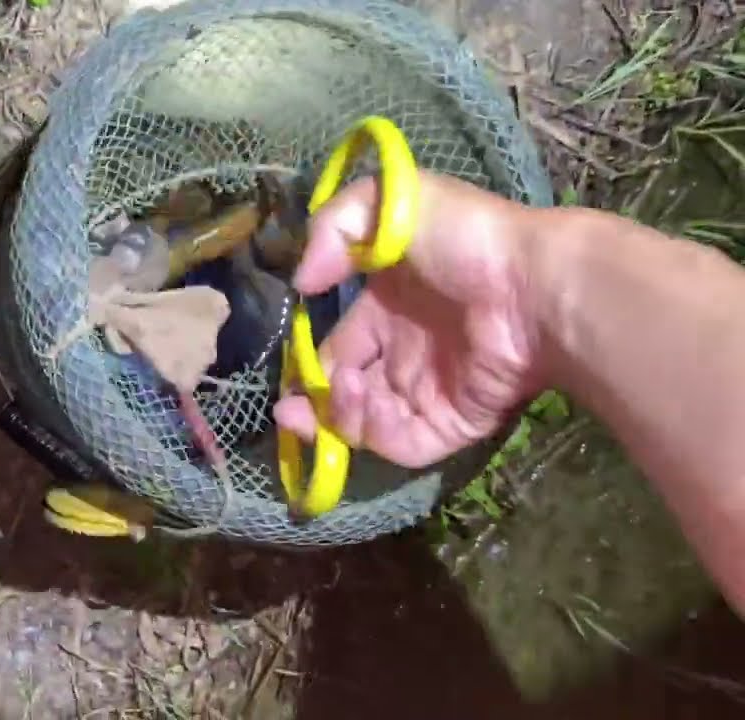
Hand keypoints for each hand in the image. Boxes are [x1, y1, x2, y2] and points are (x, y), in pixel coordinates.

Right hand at [272, 172, 548, 467]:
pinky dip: (374, 433)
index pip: (339, 348)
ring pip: (366, 423)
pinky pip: (402, 442)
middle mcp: (405, 354)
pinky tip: (365, 405)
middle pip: (346, 393)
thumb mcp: (389, 201)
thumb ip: (332, 227)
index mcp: (389, 309)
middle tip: (290, 411)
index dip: (311, 364)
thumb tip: (301, 282)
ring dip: (339, 417)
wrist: (534, 287)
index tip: (292, 373)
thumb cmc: (465, 239)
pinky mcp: (451, 422)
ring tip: (341, 394)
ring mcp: (428, 391)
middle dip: (311, 405)